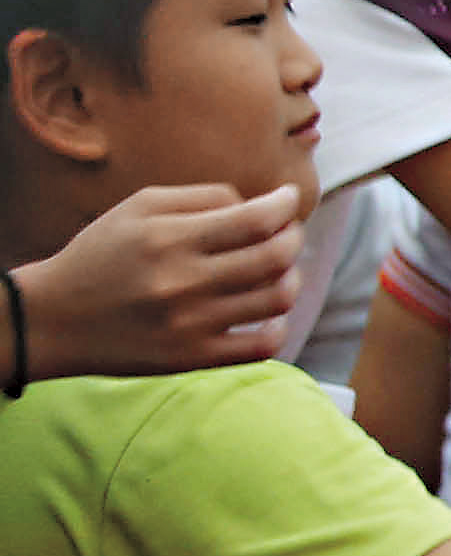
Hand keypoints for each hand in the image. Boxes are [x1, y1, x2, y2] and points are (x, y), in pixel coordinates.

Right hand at [10, 179, 303, 378]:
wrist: (52, 320)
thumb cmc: (102, 255)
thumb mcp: (140, 207)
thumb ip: (205, 197)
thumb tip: (262, 203)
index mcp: (170, 238)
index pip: (257, 219)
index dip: (286, 205)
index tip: (288, 200)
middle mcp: (182, 282)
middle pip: (276, 256)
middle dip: (293, 238)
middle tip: (285, 234)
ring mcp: (189, 325)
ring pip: (278, 298)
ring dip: (290, 277)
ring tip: (277, 270)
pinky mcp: (191, 359)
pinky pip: (262, 347)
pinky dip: (279, 326)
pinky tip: (267, 313)